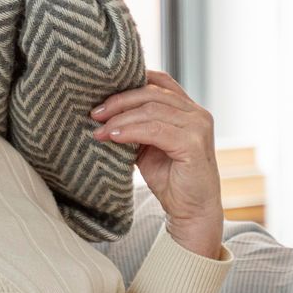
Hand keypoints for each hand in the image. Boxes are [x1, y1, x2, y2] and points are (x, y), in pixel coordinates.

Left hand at [90, 70, 223, 257]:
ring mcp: (198, 126)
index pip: (160, 81)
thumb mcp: (148, 146)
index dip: (131, 81)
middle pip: (152, 93)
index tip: (101, 93)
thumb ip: (136, 126)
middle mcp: (197, 113)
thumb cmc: (170, 179)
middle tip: (94, 113)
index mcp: (188, 109)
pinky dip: (131, 131)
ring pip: (152, 110)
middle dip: (119, 101)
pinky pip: (155, 130)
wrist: (191, 212)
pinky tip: (114, 137)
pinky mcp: (194, 143)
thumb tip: (102, 112)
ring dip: (121, 118)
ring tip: (100, 129)